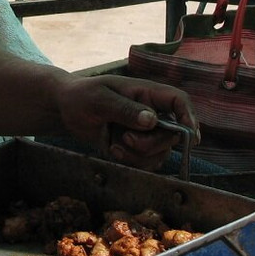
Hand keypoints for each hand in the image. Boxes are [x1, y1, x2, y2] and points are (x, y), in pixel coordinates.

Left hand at [55, 74, 199, 170]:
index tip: (189, 137)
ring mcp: (145, 131)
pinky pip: (147, 162)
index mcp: (146, 93)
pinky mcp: (136, 147)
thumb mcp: (99, 98)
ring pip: (161, 152)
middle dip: (151, 144)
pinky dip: (132, 162)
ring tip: (114, 146)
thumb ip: (124, 108)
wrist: (65, 109)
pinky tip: (113, 151)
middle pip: (173, 134)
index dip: (189, 117)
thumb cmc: (81, 95)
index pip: (179, 100)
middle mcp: (151, 112)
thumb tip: (152, 120)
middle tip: (125, 139)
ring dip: (139, 156)